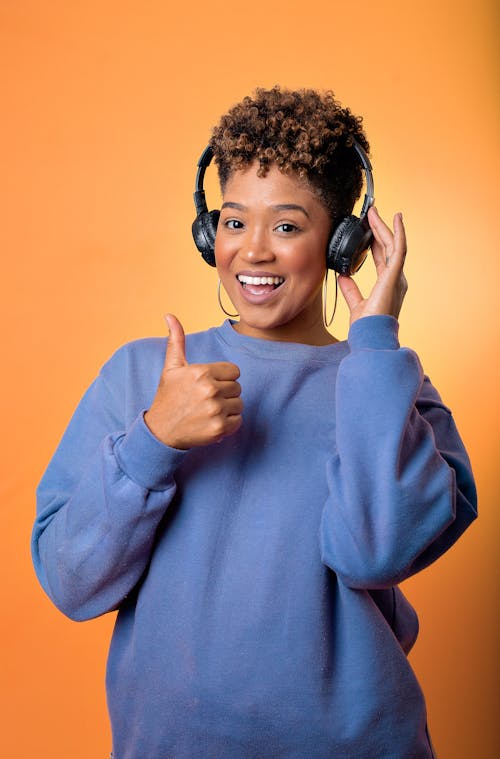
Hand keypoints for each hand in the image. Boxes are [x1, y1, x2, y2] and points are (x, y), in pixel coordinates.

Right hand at [144, 314, 242, 448]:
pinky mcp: (219, 429)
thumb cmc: (168, 397)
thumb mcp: (171, 367)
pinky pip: (238, 421)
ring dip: (228, 409)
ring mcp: (215, 410)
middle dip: (225, 393)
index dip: (223, 378)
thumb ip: (176, 340)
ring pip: (239, 405)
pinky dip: (229, 423)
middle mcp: (210, 390)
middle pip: (238, 388)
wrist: (160, 431)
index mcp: (202, 372)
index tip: (209, 385)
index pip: (234, 371)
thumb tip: (170, 315)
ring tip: (209, 411)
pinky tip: (212, 422)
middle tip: (207, 400)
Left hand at [338, 207, 407, 324]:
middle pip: (387, 247)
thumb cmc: (367, 326)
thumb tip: (343, 276)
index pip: (381, 257)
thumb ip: (351, 289)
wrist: (370, 336)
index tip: (368, 229)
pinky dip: (398, 233)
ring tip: (375, 212)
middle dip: (379, 229)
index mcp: (387, 284)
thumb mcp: (356, 303)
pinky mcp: (394, 275)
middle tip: (371, 213)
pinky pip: (398, 249)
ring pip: (392, 244)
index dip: (375, 241)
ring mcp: (397, 276)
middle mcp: (395, 278)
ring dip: (384, 227)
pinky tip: (395, 220)